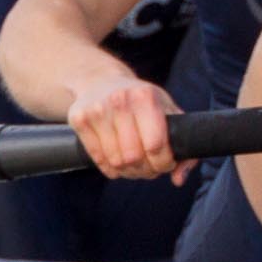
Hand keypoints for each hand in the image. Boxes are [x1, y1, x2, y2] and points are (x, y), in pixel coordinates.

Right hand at [67, 74, 193, 183]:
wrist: (101, 81)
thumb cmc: (142, 100)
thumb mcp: (167, 110)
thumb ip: (183, 143)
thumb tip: (179, 179)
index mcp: (145, 97)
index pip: (156, 145)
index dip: (164, 162)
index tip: (166, 164)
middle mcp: (120, 101)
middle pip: (134, 157)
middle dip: (147, 170)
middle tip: (150, 168)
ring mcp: (96, 110)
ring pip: (116, 161)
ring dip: (129, 172)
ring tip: (136, 166)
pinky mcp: (78, 119)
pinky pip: (97, 159)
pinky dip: (111, 169)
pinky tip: (118, 165)